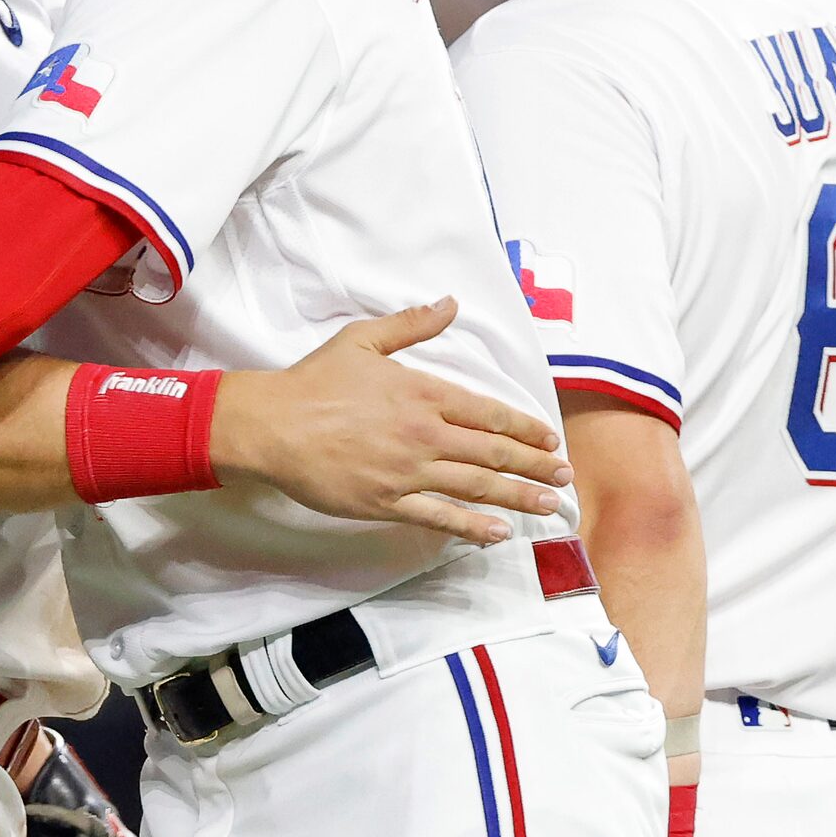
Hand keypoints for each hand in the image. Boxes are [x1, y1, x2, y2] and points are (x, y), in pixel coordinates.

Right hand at [210, 298, 570, 546]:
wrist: (271, 425)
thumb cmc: (313, 381)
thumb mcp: (363, 340)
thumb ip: (412, 324)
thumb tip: (450, 303)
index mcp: (423, 393)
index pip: (488, 413)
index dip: (524, 428)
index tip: (549, 439)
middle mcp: (424, 434)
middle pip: (493, 453)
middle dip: (534, 466)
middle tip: (564, 477)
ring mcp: (407, 471)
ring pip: (475, 486)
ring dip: (517, 497)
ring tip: (546, 506)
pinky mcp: (386, 502)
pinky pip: (438, 517)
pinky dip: (471, 527)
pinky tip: (497, 533)